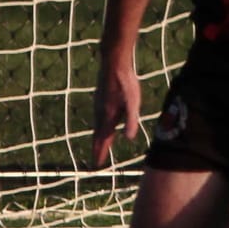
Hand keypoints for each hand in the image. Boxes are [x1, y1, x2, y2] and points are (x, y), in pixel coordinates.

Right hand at [90, 55, 142, 169]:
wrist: (114, 62)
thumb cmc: (125, 82)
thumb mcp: (133, 103)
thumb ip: (131, 120)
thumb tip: (130, 138)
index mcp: (108, 116)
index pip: (102, 139)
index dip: (100, 152)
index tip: (96, 165)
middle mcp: (100, 112)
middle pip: (97, 135)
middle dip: (97, 149)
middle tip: (95, 162)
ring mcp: (98, 104)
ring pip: (97, 125)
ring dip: (97, 138)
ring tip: (98, 146)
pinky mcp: (100, 97)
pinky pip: (97, 117)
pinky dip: (98, 127)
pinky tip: (102, 124)